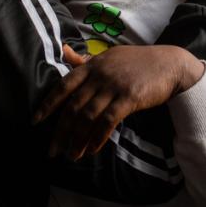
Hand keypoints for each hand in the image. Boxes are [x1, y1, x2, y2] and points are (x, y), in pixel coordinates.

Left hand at [32, 45, 203, 160]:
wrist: (169, 63)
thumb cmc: (138, 61)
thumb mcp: (109, 56)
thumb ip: (84, 59)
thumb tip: (63, 51)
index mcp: (92, 64)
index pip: (64, 85)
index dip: (48, 104)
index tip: (35, 121)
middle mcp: (100, 75)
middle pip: (73, 106)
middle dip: (60, 131)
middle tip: (52, 150)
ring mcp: (114, 86)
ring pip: (88, 116)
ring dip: (77, 139)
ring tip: (72, 155)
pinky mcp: (129, 98)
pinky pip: (107, 121)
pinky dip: (97, 137)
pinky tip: (92, 149)